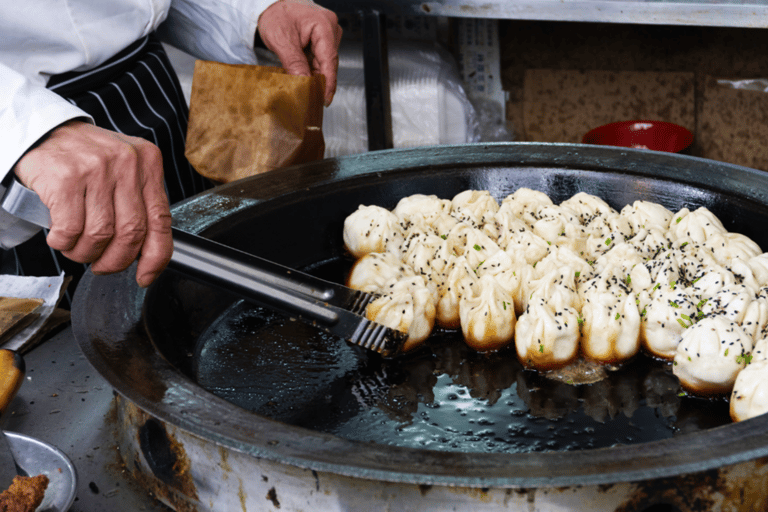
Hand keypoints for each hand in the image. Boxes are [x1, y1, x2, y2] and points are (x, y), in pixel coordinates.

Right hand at [12, 120, 172, 286]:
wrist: (44, 132)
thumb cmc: (87, 159)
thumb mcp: (124, 172)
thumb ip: (140, 204)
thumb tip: (148, 255)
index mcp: (149, 163)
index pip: (161, 220)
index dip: (156, 257)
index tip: (146, 276)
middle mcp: (127, 162)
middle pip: (131, 233)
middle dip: (116, 260)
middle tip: (102, 265)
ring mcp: (97, 168)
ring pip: (100, 234)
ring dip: (86, 253)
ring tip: (77, 248)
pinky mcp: (66, 177)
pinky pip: (71, 229)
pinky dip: (64, 243)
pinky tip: (60, 237)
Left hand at [258, 0, 342, 105]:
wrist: (270, 5)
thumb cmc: (276, 14)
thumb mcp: (281, 40)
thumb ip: (294, 63)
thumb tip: (304, 83)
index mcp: (324, 25)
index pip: (329, 60)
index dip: (328, 83)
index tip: (324, 99)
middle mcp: (330, 28)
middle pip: (328, 63)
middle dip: (319, 80)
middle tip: (308, 96)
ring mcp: (328, 34)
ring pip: (324, 63)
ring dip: (313, 75)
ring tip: (301, 84)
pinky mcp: (322, 40)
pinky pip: (319, 60)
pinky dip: (311, 69)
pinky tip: (303, 74)